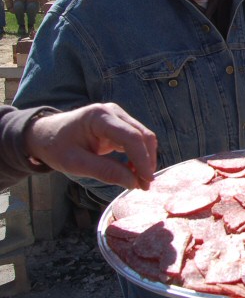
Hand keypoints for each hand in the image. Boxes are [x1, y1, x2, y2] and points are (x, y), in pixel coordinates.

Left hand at [25, 103, 157, 190]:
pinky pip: (136, 140)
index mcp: (99, 117)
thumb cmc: (56, 147)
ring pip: (143, 137)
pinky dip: (138, 156)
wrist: (45, 134)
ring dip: (145, 159)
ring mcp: (118, 116)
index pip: (131, 137)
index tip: (146, 180)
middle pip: (142, 135)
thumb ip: (105, 171)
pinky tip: (133, 171)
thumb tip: (134, 182)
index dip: (142, 159)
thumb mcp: (75, 163)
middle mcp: (113, 112)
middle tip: (145, 186)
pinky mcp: (119, 124)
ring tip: (140, 181)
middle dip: (147, 161)